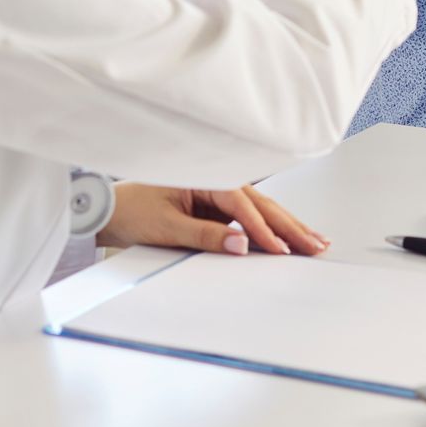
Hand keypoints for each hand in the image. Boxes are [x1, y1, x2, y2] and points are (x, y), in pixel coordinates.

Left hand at [95, 182, 329, 256]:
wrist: (109, 210)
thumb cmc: (132, 210)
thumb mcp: (166, 227)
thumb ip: (205, 236)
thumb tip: (241, 244)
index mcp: (205, 177)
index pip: (242, 205)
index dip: (263, 229)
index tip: (281, 249)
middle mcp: (216, 182)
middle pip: (261, 204)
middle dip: (289, 226)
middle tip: (316, 245)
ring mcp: (219, 195)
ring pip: (261, 210)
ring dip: (287, 226)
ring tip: (314, 241)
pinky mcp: (217, 208)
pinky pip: (250, 219)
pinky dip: (271, 229)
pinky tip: (290, 239)